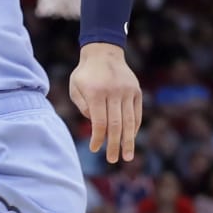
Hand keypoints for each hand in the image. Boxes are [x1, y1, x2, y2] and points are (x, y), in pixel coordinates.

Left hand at [69, 42, 142, 162]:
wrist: (104, 52)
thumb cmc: (85, 74)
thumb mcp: (75, 87)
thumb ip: (82, 106)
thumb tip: (96, 125)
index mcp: (96, 93)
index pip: (99, 122)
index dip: (98, 138)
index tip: (94, 149)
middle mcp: (114, 93)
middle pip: (116, 125)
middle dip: (114, 145)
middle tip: (112, 160)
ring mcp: (127, 92)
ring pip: (130, 121)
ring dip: (129, 141)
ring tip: (128, 156)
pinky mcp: (136, 92)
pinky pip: (137, 114)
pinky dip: (134, 128)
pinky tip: (130, 139)